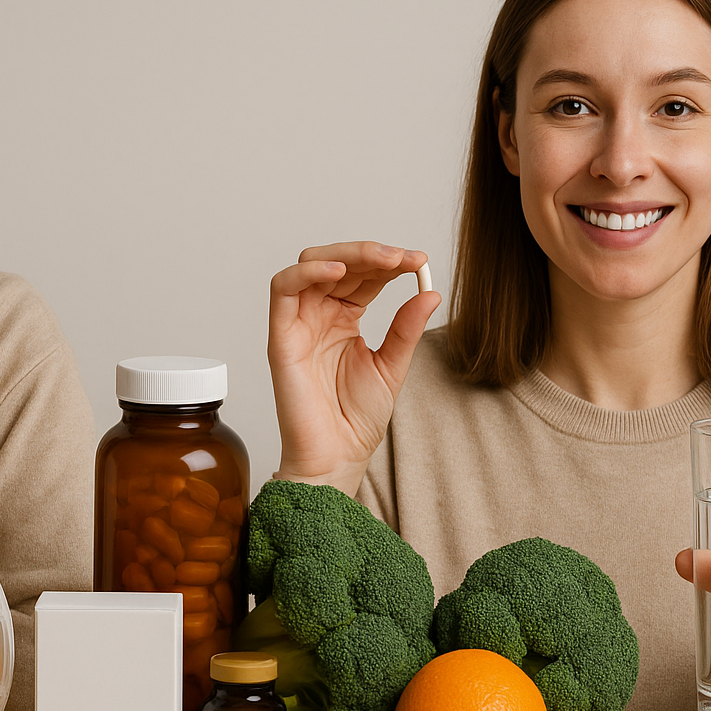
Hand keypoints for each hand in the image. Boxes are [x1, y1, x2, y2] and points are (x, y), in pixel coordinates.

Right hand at [269, 241, 440, 494]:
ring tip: (381, 259)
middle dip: (371, 253)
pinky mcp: (281, 336)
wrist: (337, 456)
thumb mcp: (393, 366)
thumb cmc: (356, 419)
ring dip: (346, 254)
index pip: (363, 275)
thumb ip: (406, 328)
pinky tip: (339, 270)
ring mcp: (298, 323)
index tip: (418, 262)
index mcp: (344, 319)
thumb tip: (430, 292)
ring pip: (310, 265)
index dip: (389, 263)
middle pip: (337, 262)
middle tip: (403, 258)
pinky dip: (307, 271)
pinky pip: (282, 289)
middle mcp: (318, 315)